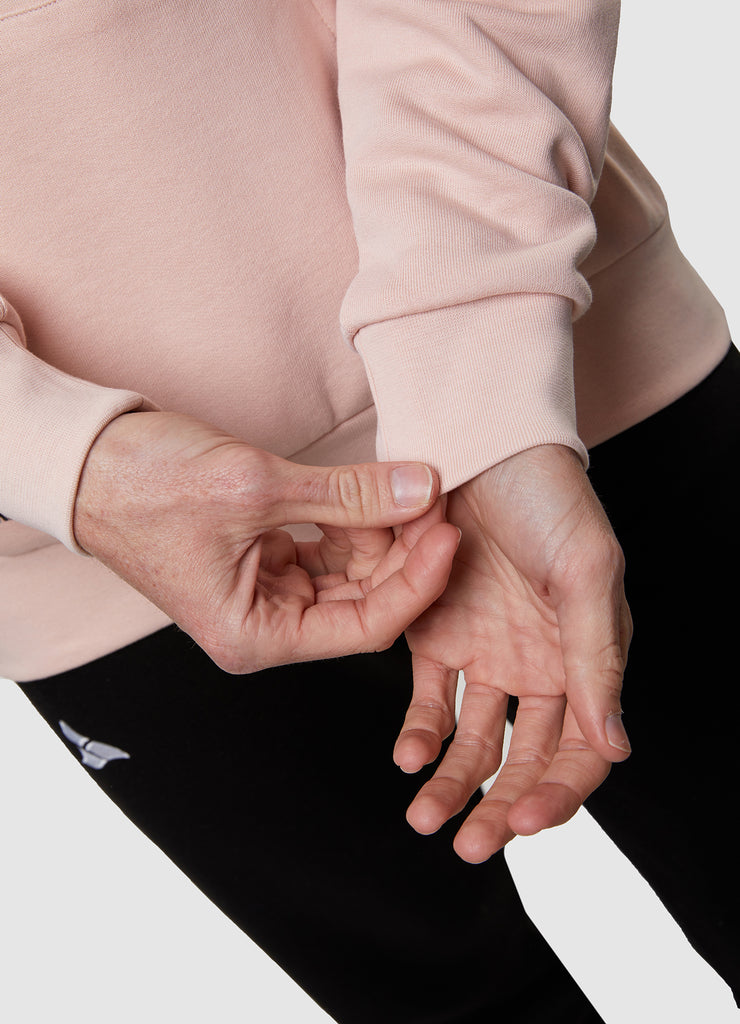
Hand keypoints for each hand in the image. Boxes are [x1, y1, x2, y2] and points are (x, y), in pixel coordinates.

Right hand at [73, 411, 460, 672]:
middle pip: (365, 601)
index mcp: (256, 637)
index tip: (448, 531)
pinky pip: (327, 551)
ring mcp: (267, 593)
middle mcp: (265, 626)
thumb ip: (348, 494)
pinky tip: (375, 493)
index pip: (366, 626)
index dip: (416, 580)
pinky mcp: (266, 560)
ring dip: (383, 534)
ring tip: (410, 488)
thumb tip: (424, 489)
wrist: (88, 462)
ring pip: (351, 575)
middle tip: (436, 498)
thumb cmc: (147, 485)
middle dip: (405, 552)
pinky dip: (353, 523)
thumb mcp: (256, 487)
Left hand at [394, 444, 631, 862]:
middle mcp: (537, 667)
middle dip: (500, 804)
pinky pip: (427, 697)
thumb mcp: (585, 572)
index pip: (582, 748)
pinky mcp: (432, 635)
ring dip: (454, 781)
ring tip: (427, 818)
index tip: (524, 820)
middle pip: (524, 757)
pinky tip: (408, 756)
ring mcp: (484, 654)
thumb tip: (616, 745)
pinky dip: (419, 730)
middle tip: (471, 845)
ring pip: (473, 738)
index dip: (560, 791)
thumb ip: (596, 658)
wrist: (481, 445)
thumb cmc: (548, 501)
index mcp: (586, 659)